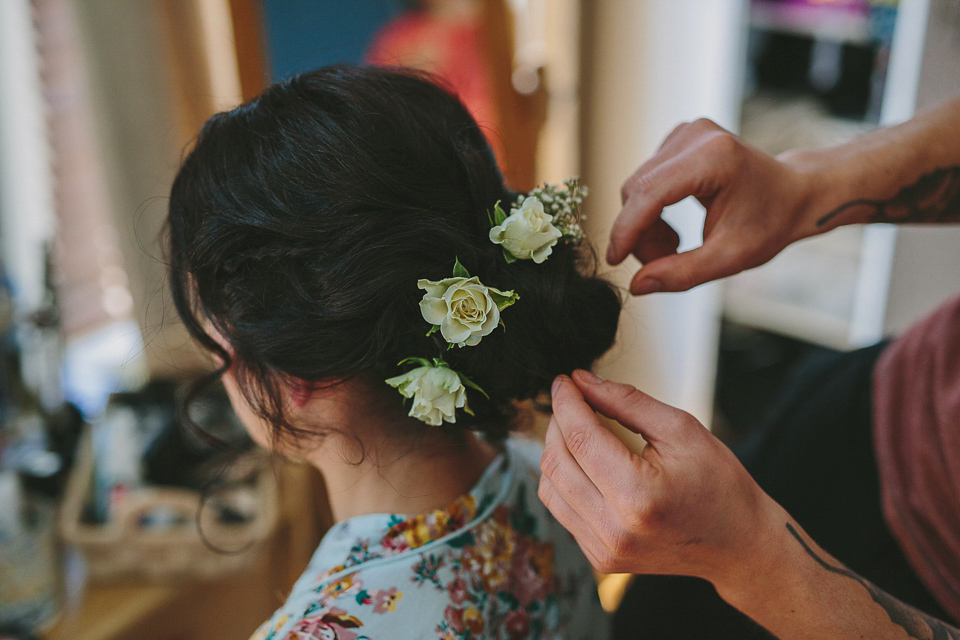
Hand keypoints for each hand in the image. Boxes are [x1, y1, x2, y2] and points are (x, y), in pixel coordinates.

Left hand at [538, 370, 783, 589]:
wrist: (739, 545)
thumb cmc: (721, 486)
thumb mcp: (681, 429)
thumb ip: (627, 402)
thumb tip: (583, 381)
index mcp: (638, 495)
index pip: (580, 437)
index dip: (566, 402)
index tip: (564, 380)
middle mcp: (614, 528)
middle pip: (557, 462)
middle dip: (557, 422)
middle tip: (572, 399)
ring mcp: (605, 549)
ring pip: (550, 488)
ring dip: (556, 450)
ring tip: (576, 428)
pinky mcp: (600, 557)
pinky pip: (562, 510)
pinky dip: (565, 480)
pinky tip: (584, 462)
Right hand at [609, 119, 815, 294]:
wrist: (794, 193)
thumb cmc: (770, 223)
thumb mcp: (730, 257)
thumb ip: (682, 274)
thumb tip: (637, 284)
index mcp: (713, 157)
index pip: (650, 192)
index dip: (627, 229)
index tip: (615, 260)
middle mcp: (695, 135)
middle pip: (638, 190)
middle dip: (640, 233)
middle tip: (664, 263)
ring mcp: (685, 132)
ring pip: (637, 188)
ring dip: (646, 225)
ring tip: (675, 248)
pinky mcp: (678, 139)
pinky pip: (646, 181)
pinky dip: (652, 212)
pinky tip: (674, 228)